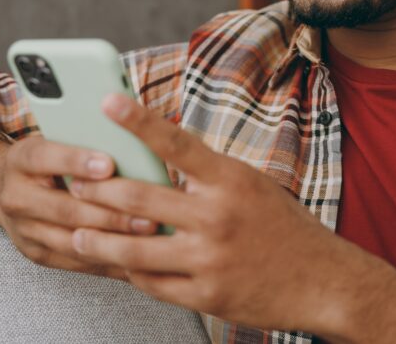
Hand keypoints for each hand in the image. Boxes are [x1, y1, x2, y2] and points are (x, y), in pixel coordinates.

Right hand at [0, 135, 158, 277]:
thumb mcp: (54, 139)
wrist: (0, 188)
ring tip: (149, 238)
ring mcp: (24, 231)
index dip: (76, 161)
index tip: (109, 164)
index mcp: (21, 160)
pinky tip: (138, 258)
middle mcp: (16, 197)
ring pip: (71, 241)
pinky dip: (109, 261)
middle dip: (109, 214)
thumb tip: (130, 141)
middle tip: (148, 215)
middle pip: (64, 209)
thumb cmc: (45, 159)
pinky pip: (77, 262)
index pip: (45, 158)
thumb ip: (82, 142)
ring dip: (113, 242)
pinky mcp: (37, 254)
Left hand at [67, 94, 363, 332]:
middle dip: (98, 189)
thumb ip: (206, 176)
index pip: (176, 142)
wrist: (323, 282)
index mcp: (230, 180)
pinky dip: (132, 271)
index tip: (107, 101)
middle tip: (71, 181)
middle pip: (139, 197)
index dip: (138, 120)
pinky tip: (118, 263)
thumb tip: (157, 159)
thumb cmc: (283, 227)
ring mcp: (209, 259)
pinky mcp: (205, 294)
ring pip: (134, 248)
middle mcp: (217, 217)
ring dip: (97, 239)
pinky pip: (153, 282)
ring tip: (75, 232)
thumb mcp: (251, 186)